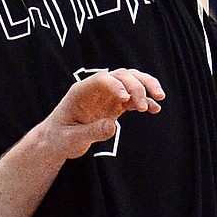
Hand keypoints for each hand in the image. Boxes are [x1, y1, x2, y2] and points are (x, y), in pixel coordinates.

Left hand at [44, 69, 164, 159]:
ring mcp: (107, 96)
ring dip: (146, 86)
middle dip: (136, 85)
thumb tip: (113, 126)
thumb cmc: (58, 138)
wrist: (56, 141)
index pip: (102, 79)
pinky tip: (156, 109)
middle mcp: (96, 89)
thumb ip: (91, 132)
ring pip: (130, 81)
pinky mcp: (114, 105)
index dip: (116, 85)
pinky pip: (132, 99)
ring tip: (160, 97)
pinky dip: (145, 101)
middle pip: (121, 75)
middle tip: (146, 105)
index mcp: (81, 91)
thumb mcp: (71, 139)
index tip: (126, 100)